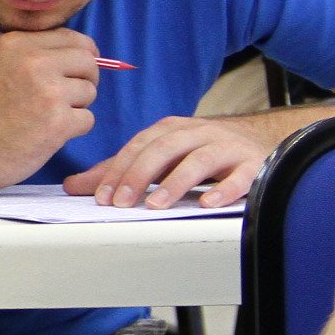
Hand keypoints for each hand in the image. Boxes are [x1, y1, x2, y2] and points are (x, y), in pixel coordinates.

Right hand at [0, 0, 100, 187]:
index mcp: (15, 44)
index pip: (72, 38)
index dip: (75, 55)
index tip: (66, 71)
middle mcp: (34, 63)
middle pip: (89, 61)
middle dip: (82, 78)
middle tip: (63, 95)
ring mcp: (49, 93)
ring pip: (90, 91)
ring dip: (76, 106)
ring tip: (48, 115)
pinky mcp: (58, 123)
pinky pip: (88, 119)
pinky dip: (73, 129)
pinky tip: (48, 133)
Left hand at [61, 112, 286, 208]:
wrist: (261, 138)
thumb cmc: (202, 150)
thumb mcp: (161, 155)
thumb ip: (121, 170)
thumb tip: (73, 186)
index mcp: (171, 130)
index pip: (139, 147)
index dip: (118, 170)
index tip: (101, 197)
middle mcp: (197, 134)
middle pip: (164, 149)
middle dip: (140, 175)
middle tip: (121, 202)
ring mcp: (226, 147)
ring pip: (199, 161)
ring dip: (176, 183)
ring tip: (156, 205)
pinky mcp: (252, 163)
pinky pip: (240, 176)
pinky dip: (225, 189)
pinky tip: (208, 203)